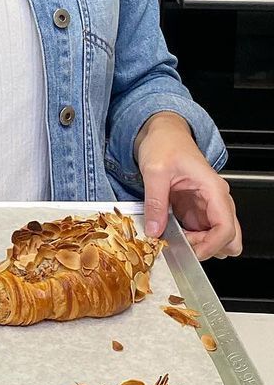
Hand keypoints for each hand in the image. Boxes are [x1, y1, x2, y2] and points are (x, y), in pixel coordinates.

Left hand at [136, 112, 241, 259]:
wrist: (162, 132)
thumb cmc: (165, 143)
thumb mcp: (155, 171)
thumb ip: (155, 202)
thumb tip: (155, 230)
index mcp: (213, 189)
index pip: (226, 228)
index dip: (211, 245)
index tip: (190, 252)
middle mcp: (215, 199)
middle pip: (228, 237)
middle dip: (208, 247)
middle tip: (181, 245)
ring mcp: (206, 205)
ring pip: (214, 237)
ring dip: (197, 243)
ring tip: (172, 237)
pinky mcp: (194, 208)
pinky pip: (198, 230)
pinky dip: (187, 237)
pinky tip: (169, 231)